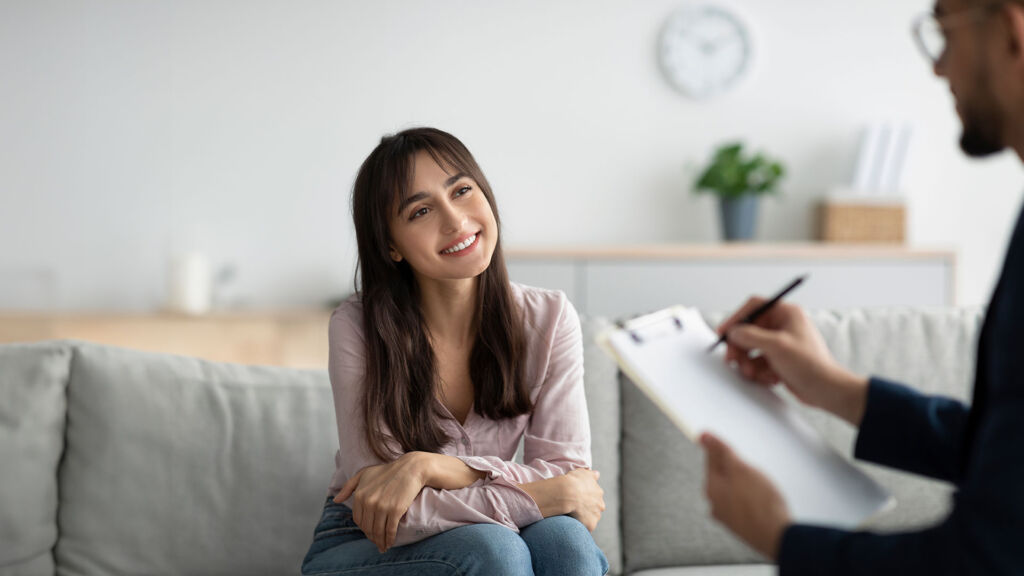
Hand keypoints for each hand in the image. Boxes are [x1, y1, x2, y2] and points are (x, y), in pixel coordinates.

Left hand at [333, 452, 429, 552]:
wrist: (410, 468)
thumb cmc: (387, 471)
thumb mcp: (364, 474)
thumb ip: (348, 487)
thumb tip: (335, 500)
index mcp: (360, 495)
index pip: (358, 520)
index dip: (363, 528)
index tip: (369, 532)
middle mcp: (369, 502)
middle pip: (368, 527)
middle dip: (372, 537)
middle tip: (377, 542)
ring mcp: (382, 506)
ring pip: (378, 531)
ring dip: (380, 542)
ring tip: (383, 547)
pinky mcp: (395, 510)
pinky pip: (390, 530)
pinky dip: (390, 539)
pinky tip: (390, 543)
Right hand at [565, 469, 604, 531]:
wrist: (567, 492)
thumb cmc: (574, 481)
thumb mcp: (583, 472)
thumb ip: (591, 474)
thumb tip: (597, 474)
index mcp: (599, 493)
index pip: (595, 497)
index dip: (587, 498)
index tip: (579, 499)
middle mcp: (600, 505)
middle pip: (595, 509)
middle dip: (588, 509)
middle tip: (576, 508)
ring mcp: (596, 516)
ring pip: (591, 519)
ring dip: (585, 518)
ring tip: (573, 517)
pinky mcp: (591, 525)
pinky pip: (586, 528)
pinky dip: (581, 526)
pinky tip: (573, 524)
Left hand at [700, 433, 788, 559]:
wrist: (777, 536)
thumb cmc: (759, 502)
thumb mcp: (740, 468)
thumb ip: (721, 451)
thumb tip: (703, 436)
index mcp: (712, 488)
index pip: (711, 459)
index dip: (721, 447)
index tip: (728, 443)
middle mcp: (716, 504)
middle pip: (722, 476)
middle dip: (735, 468)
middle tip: (750, 466)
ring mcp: (728, 517)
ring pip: (733, 491)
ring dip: (744, 484)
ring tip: (759, 484)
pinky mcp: (743, 526)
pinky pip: (743, 505)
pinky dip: (750, 499)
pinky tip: (762, 500)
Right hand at [717, 297, 869, 425]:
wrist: (825, 390)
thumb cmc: (810, 364)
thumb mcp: (776, 346)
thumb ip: (751, 336)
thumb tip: (734, 332)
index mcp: (786, 314)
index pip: (754, 307)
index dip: (736, 318)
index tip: (724, 331)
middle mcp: (783, 326)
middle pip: (749, 330)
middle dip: (741, 348)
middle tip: (733, 359)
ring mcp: (780, 343)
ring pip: (751, 349)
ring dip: (749, 363)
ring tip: (754, 373)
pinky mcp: (779, 360)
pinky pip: (758, 362)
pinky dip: (759, 372)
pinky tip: (770, 378)